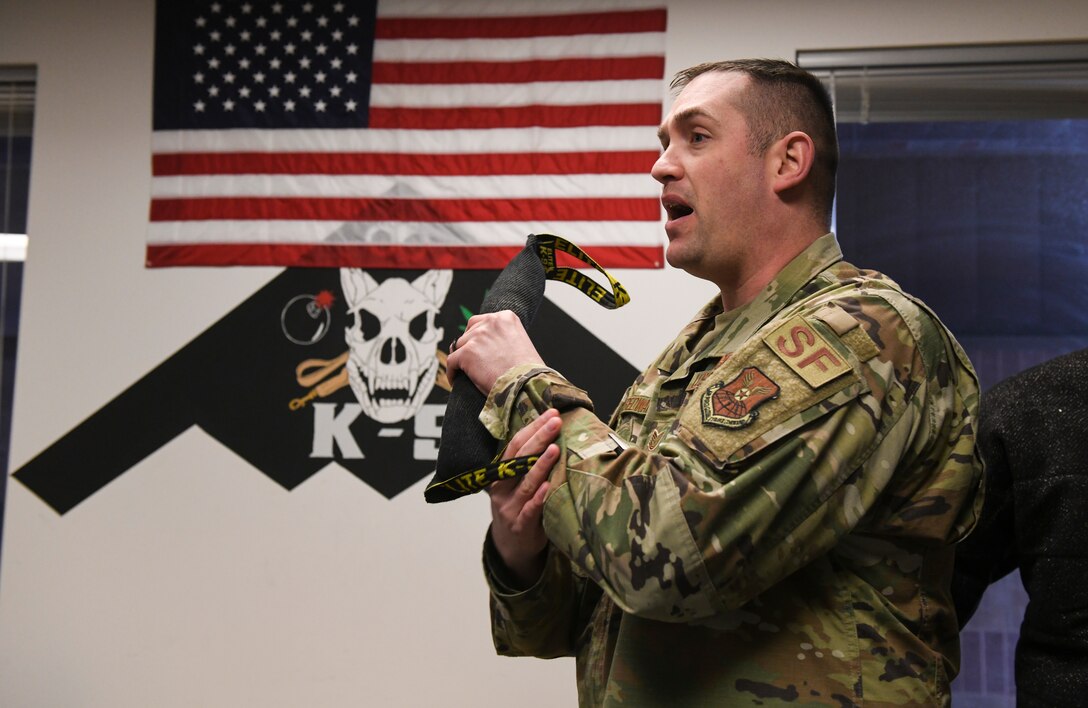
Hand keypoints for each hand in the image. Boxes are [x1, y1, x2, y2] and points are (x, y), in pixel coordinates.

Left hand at [445, 311, 543, 394]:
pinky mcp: (466, 353)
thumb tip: (483, 344)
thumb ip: (503, 336)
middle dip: (469, 345)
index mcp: (506, 317)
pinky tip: (455, 380)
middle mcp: (491, 322)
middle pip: (469, 332)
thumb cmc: (528, 371)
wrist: (526, 385)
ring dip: (462, 358)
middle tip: (473, 361)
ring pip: (459, 346)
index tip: (478, 347)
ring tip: (466, 372)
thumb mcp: (520, 342)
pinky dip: (452, 371)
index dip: (478, 336)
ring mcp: (477, 336)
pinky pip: (451, 361)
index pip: (482, 321)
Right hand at [488, 408, 561, 587]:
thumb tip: (553, 432)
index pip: (515, 445)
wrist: (511, 547)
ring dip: (540, 465)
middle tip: (556, 421)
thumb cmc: (520, 508)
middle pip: (519, 459)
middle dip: (539, 438)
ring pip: (525, 483)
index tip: (551, 413)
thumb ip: (529, 463)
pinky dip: (538, 498)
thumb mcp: (517, 484)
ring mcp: (509, 508)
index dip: (532, 428)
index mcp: (501, 474)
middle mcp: (502, 488)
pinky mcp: (520, 527)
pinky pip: (530, 511)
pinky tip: (548, 486)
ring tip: (554, 449)